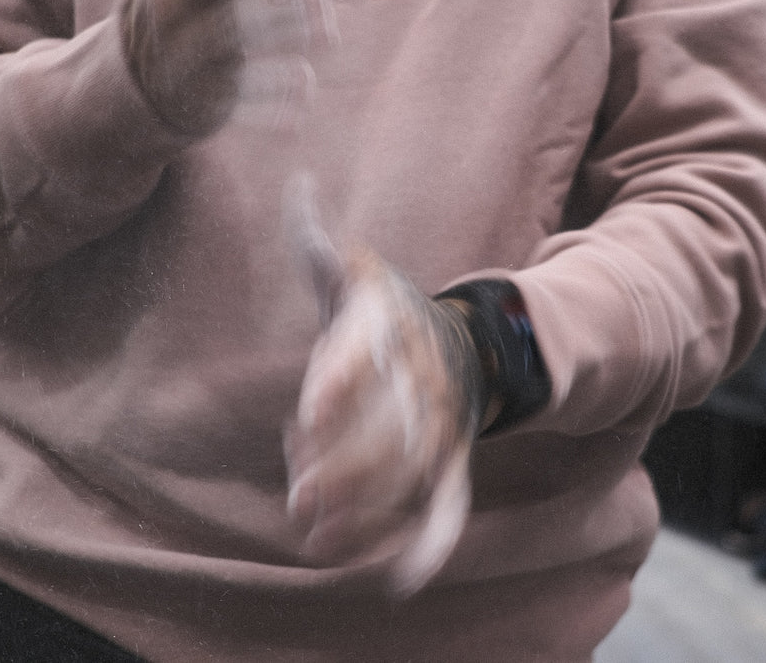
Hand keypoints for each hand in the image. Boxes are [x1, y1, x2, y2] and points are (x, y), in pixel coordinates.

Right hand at [120, 0, 332, 135]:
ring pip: (235, 31)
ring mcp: (192, 51)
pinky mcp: (209, 97)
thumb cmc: (160, 6)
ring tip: (322, 10)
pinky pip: (241, 98)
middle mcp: (177, 1)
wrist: (127, 95)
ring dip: (279, 18)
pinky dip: (270, 98)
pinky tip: (305, 88)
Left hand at [283, 176, 485, 594]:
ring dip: (370, 513)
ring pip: (412, 476)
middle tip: (300, 500)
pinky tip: (402, 582)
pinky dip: (430, 545)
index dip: (335, 387)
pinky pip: (449, 507)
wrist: (467, 344)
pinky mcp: (451, 463)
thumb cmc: (382, 314)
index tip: (304, 416)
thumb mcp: (351, 274)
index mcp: (385, 331)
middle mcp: (417, 382)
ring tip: (320, 542)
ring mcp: (440, 426)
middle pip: (385, 429)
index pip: (359, 357)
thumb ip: (315, 239)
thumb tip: (298, 183)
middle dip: (345, 468)